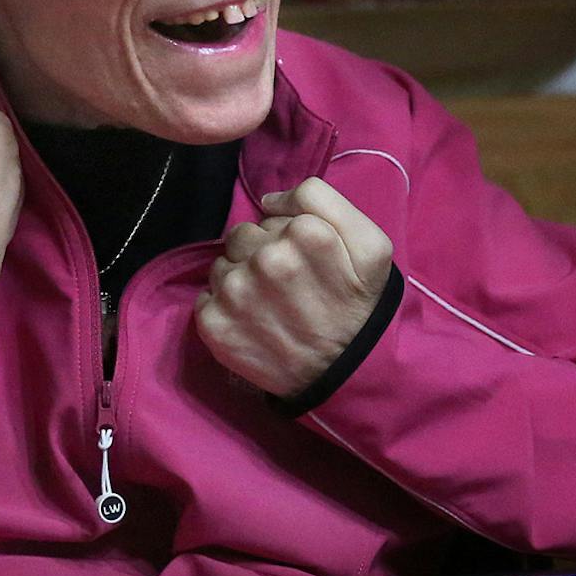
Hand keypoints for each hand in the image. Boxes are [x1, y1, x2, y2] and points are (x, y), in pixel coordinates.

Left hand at [195, 177, 392, 397]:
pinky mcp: (214, 325)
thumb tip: (267, 201)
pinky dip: (224, 309)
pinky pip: (205, 298)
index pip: (269, 215)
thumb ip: (322, 201)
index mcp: (306, 234)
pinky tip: (252, 323)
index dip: (283, 236)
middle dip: (259, 254)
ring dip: (239, 280)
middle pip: (241, 236)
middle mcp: (266, 259)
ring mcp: (237, 293)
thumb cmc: (359, 305)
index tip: (302, 262)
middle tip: (286, 286)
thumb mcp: (370, 244)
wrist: (347, 374)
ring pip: (222, 266)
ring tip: (269, 307)